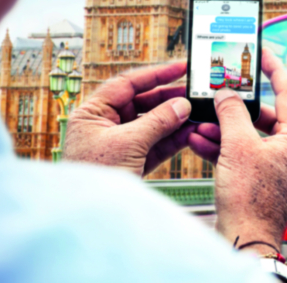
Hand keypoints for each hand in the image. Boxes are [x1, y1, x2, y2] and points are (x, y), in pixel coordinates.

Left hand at [63, 61, 210, 176]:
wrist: (89, 219)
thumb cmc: (95, 178)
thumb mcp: (127, 144)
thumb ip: (157, 121)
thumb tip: (181, 104)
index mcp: (93, 113)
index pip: (127, 84)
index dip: (155, 74)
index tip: (180, 68)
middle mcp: (105, 126)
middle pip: (142, 103)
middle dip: (169, 99)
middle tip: (194, 93)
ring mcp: (119, 145)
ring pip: (152, 125)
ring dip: (175, 120)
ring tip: (197, 113)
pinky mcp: (131, 164)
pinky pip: (156, 145)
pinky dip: (173, 139)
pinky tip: (191, 132)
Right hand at [188, 49, 286, 253]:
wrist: (245, 238)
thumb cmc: (251, 199)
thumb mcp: (238, 146)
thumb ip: (232, 113)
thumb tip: (227, 94)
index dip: (273, 69)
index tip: (261, 52)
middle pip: (264, 115)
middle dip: (236, 108)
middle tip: (220, 92)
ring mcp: (277, 167)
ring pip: (249, 136)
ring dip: (223, 128)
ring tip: (200, 122)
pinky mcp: (260, 180)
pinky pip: (242, 154)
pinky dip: (222, 147)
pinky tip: (199, 141)